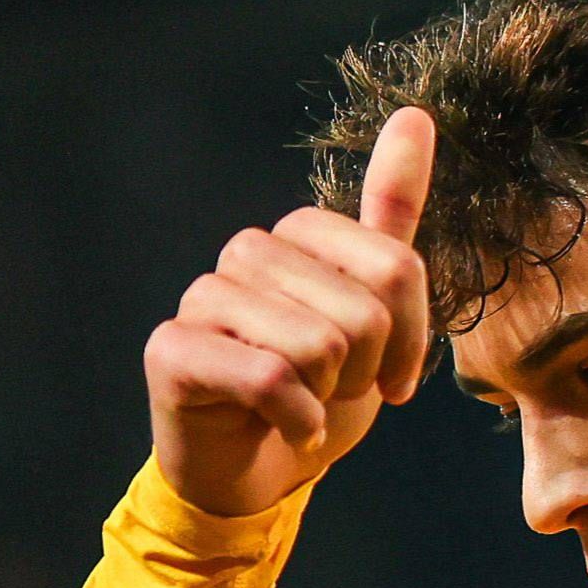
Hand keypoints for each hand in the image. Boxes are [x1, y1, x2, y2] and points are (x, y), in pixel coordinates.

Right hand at [143, 106, 436, 516]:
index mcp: (298, 236)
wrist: (258, 474)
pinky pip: (272, 379)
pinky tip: (287, 429)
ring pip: (318, 344)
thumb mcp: (377, 310)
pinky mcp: (172, 349)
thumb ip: (393, 217)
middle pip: (362, 310)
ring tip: (306, 406)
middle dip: (366, 373)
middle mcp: (247, 253)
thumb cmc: (319, 392)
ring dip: (329, 398)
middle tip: (336, 392)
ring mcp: (202, 296)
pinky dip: (298, 420)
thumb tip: (415, 113)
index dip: (410, 338)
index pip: (395, 267)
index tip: (394, 375)